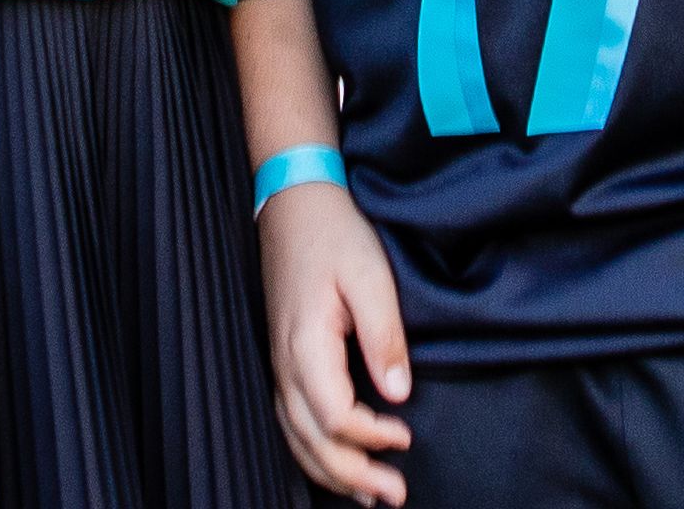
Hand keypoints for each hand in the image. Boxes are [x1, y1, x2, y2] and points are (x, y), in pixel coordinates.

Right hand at [258, 179, 414, 501]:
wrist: (293, 203)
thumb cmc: (333, 234)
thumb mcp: (370, 275)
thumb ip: (383, 335)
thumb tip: (398, 394)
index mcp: (305, 344)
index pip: (335, 416)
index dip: (371, 437)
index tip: (406, 437)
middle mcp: (283, 363)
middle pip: (312, 440)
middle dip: (354, 475)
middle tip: (397, 494)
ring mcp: (277, 364)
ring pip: (296, 439)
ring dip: (332, 473)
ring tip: (370, 497)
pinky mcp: (282, 360)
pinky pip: (291, 422)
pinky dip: (313, 453)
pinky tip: (337, 465)